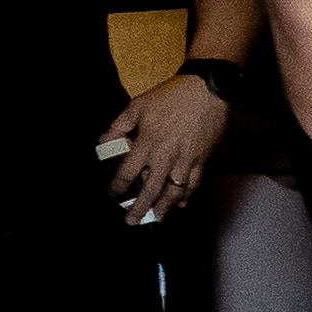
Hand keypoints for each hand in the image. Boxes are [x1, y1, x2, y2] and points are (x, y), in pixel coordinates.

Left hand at [100, 67, 232, 225]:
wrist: (207, 89)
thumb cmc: (171, 95)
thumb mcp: (138, 105)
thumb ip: (119, 125)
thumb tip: (103, 140)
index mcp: (147, 143)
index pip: (127, 173)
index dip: (118, 187)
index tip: (113, 194)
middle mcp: (166, 156)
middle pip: (150, 189)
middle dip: (139, 207)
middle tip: (132, 221)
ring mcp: (186, 160)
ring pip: (174, 192)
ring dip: (163, 207)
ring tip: (156, 218)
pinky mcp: (203, 159)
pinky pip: (194, 184)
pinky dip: (187, 196)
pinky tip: (181, 204)